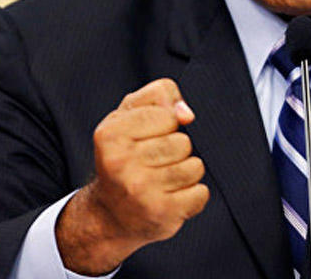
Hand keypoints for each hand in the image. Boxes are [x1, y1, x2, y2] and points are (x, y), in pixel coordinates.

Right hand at [56, 79, 209, 274]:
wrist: (109, 214)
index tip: (148, 138)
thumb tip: (186, 114)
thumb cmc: (125, 155)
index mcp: (110, 134)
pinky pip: (201, 193)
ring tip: (163, 179)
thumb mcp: (130, 114)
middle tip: (155, 163)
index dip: (166, 124)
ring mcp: (140, 191)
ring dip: (186, 173)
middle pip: (183, 142)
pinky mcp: (160, 214)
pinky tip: (171, 198)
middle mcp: (120, 164)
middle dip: (176, 150)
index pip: (168, 115)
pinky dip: (193, 196)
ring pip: (195, 167)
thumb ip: (159, 94)